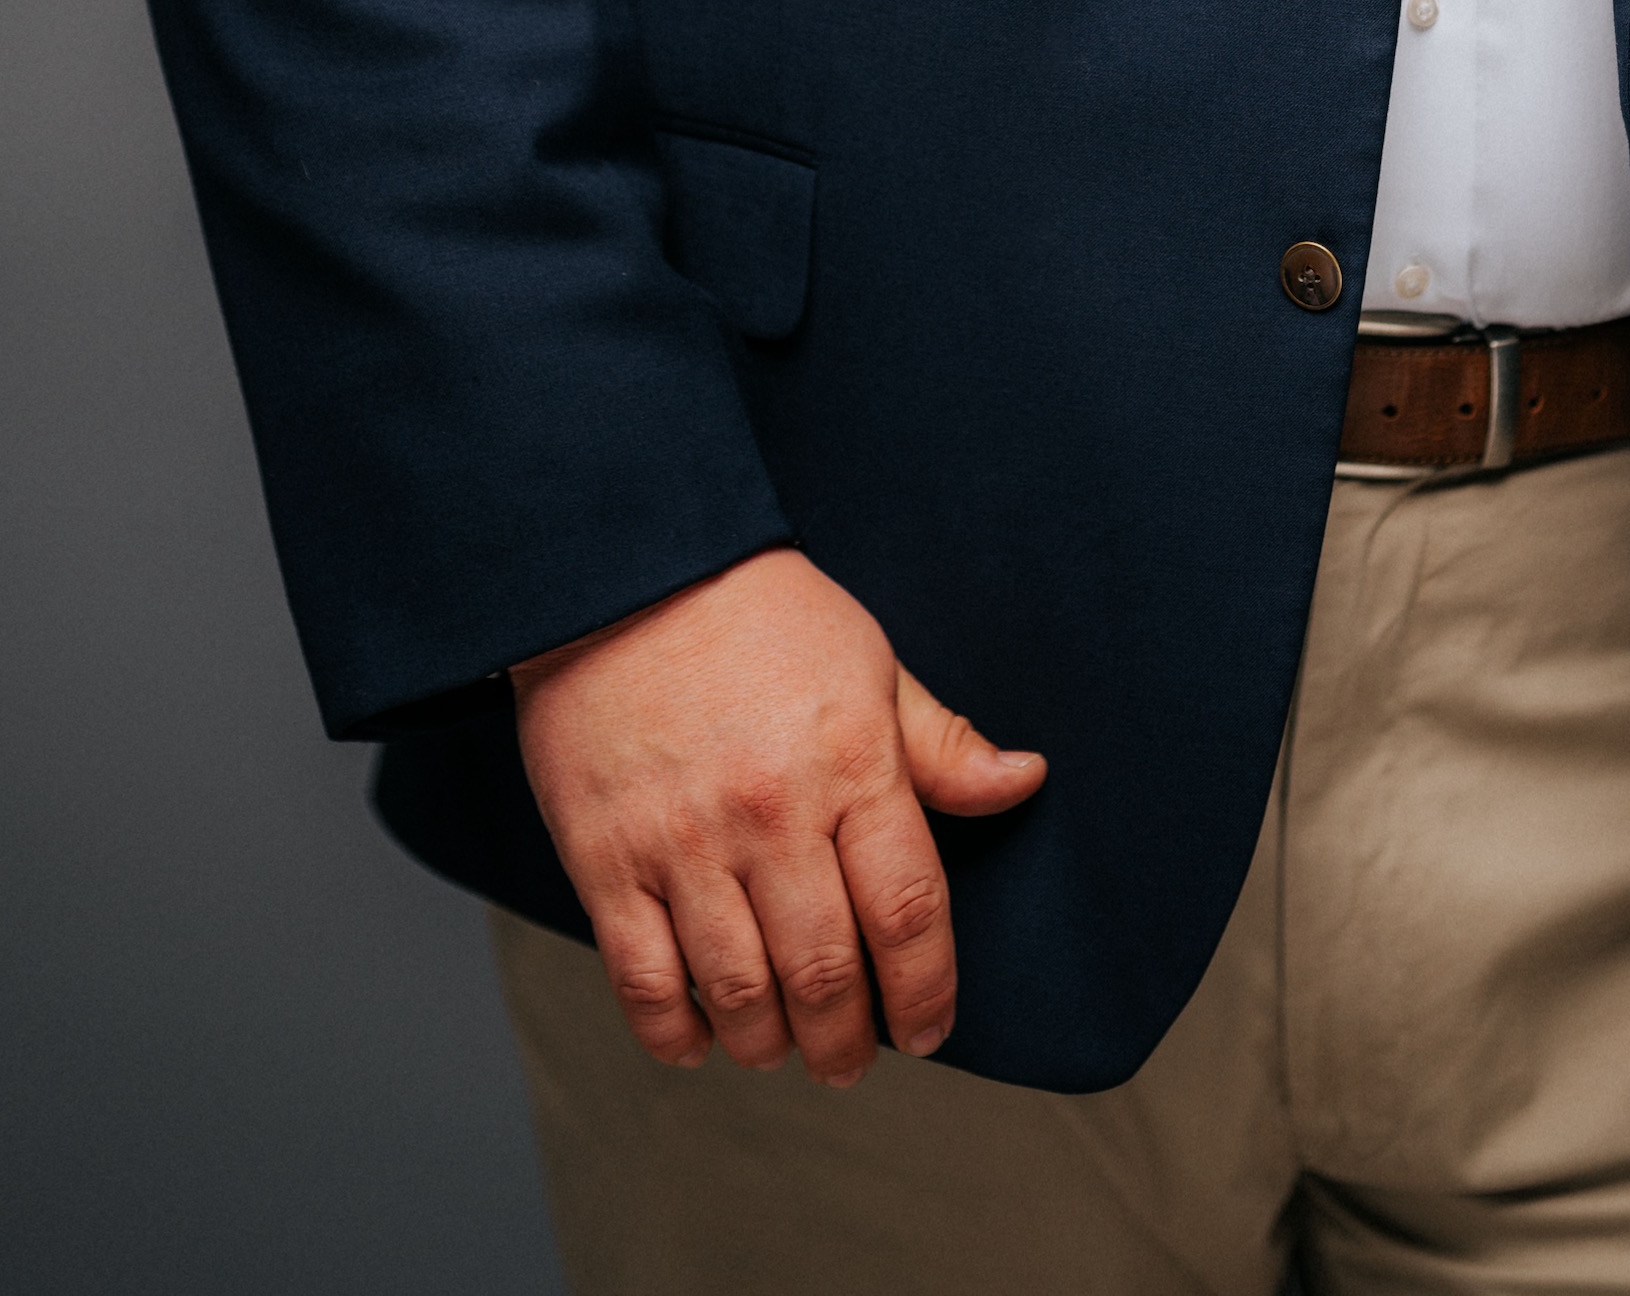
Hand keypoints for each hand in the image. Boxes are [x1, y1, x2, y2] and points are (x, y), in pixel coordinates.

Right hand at [510, 547, 1045, 1083]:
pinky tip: (701, 1037)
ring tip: (781, 1046)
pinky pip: (644, 980)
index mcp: (850, 761)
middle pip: (826, 974)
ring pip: (738, 992)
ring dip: (769, 1044)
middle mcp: (770, 811)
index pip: (909, 911)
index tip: (929, 1029)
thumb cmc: (761, 615)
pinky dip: (676, 1034)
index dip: (928, 992)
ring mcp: (683, 840)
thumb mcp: (871, 662)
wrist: (629, 569)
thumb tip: (1024, 781)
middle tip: (851, 1059)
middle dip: (848, 1043)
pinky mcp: (605, 857)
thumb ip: (943, 743)